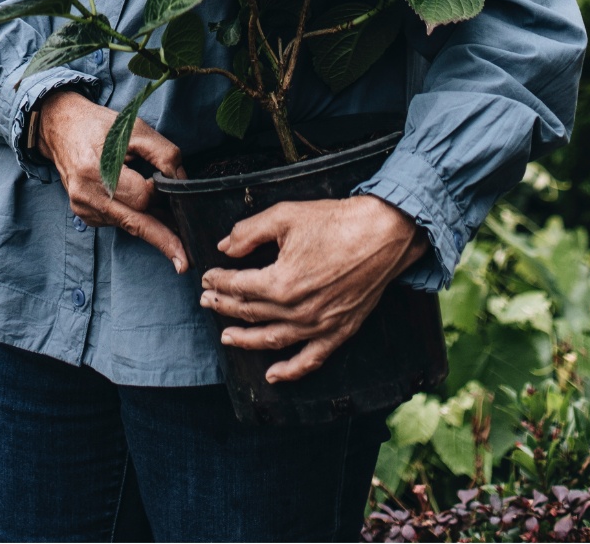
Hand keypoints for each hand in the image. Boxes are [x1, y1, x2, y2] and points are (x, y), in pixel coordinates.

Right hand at [35, 90, 188, 273]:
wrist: (62, 128)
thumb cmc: (99, 126)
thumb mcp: (134, 128)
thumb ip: (162, 153)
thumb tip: (181, 181)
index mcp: (96, 170)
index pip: (140, 197)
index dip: (159, 192)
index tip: (167, 183)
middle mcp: (86, 195)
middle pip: (135, 224)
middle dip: (163, 239)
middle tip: (184, 260)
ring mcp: (84, 209)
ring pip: (128, 225)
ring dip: (150, 224)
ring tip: (170, 221)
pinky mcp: (85, 215)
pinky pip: (118, 222)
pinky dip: (134, 217)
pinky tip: (141, 207)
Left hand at [199, 194, 425, 382]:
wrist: (382, 234)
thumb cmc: (335, 221)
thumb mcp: (285, 215)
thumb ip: (249, 232)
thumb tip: (225, 247)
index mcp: (280, 282)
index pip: (238, 287)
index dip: (218, 282)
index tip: (207, 278)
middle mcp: (297, 310)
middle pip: (251, 313)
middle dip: (225, 307)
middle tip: (208, 301)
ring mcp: (318, 326)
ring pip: (272, 341)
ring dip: (246, 340)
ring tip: (227, 337)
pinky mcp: (339, 332)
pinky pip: (310, 360)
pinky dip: (290, 371)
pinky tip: (273, 375)